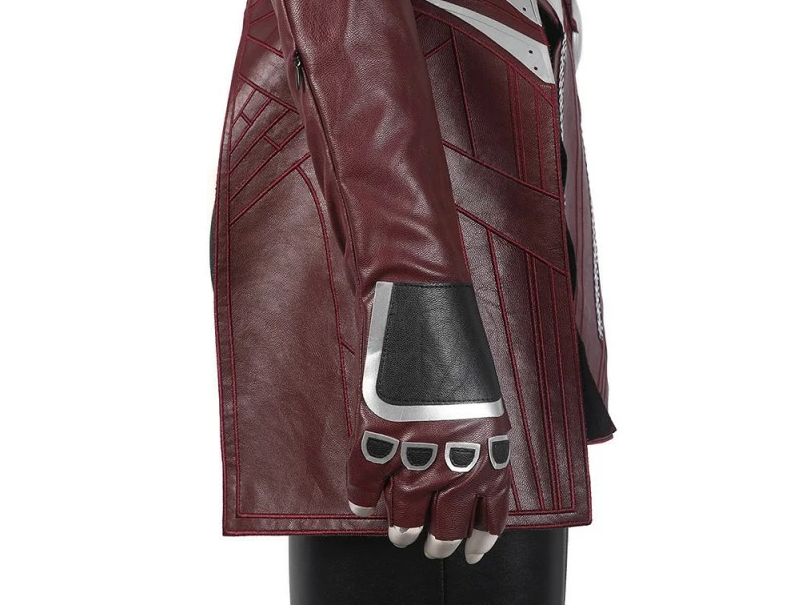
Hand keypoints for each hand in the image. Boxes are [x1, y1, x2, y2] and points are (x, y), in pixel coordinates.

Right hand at [346, 281, 510, 562]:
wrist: (423, 303)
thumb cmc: (454, 343)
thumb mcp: (481, 394)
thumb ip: (475, 435)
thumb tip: (460, 468)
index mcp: (489, 441)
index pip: (492, 505)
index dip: (482, 534)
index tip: (474, 550)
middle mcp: (459, 450)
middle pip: (448, 517)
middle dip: (438, 539)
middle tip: (430, 548)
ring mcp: (419, 442)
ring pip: (407, 506)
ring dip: (403, 526)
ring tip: (400, 535)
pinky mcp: (383, 429)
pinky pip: (367, 476)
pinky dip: (362, 494)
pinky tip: (362, 505)